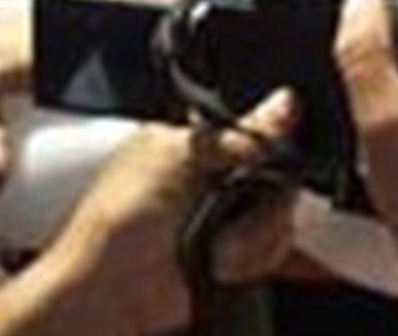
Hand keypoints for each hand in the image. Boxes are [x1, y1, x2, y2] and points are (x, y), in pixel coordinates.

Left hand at [0, 92, 298, 335]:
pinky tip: (227, 266)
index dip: (272, 141)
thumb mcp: (179, 158)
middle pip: (277, 169)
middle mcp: (215, 173)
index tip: (268, 162)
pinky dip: (257, 258)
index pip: (256, 124)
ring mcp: (226, 214)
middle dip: (264, 201)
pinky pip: (274, 245)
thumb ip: (240, 133)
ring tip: (220, 254)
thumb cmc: (118, 223)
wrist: (110, 296)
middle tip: (236, 214)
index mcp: (196, 138)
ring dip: (256, 237)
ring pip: (279, 210)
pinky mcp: (236, 252)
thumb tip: (286, 101)